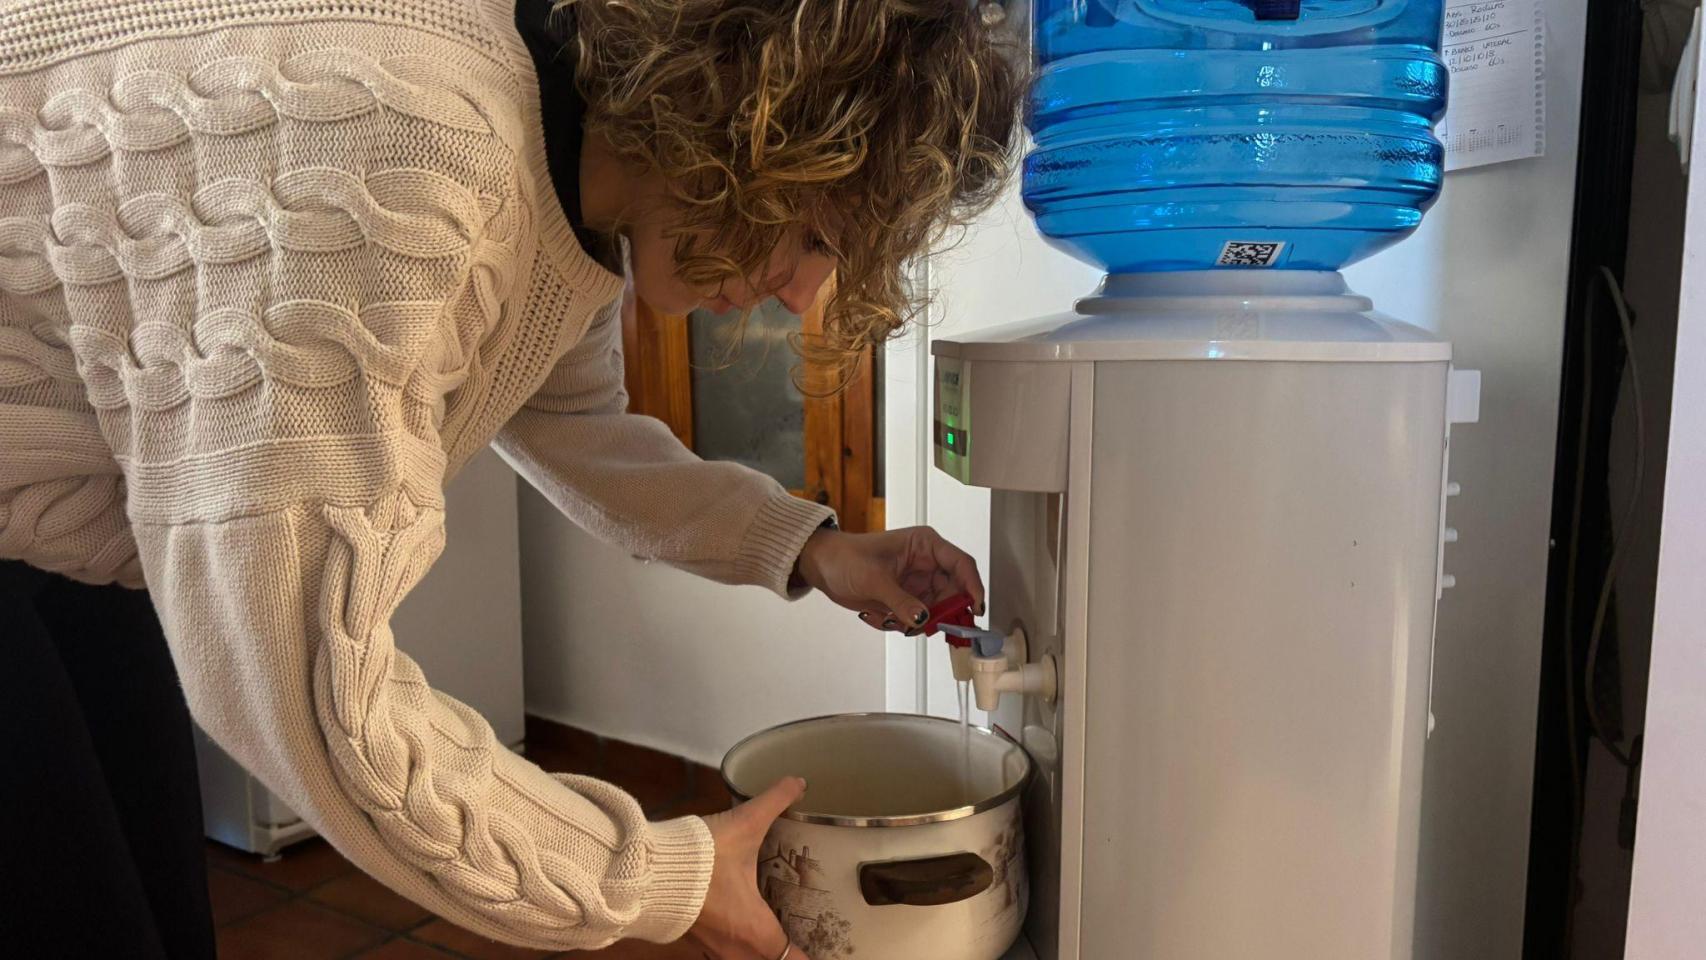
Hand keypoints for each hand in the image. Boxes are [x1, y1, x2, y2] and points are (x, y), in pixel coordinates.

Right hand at [688, 778, 813, 959]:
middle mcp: (734, 947)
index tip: (820, 944)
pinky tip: (734, 920)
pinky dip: (732, 942)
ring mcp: (709, 946)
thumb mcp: (745, 824)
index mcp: (756, 930)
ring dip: (755, 949)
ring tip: (769, 929)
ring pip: (741, 958)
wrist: (646, 869)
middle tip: (798, 933)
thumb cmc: (703, 857)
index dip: (808, 955)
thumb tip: (799, 782)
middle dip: (783, 950)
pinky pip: (719, 949)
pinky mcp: (689, 936)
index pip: (792, 958)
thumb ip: (776, 801)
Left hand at [794, 526, 984, 633]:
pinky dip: (902, 624)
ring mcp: (919, 583)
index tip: (975, 608)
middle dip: (941, 612)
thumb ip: (901, 601)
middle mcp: (927, 564)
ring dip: (916, 621)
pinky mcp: (909, 599)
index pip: (961, 564)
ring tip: (887, 616)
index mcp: (925, 545)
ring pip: (937, 610)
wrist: (824, 568)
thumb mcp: (874, 580)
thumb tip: (924, 619)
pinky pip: (919, 619)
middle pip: (954, 592)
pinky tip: (878, 615)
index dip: (972, 586)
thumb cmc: (845, 558)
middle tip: (925, 625)